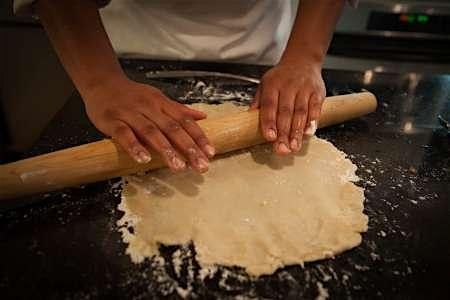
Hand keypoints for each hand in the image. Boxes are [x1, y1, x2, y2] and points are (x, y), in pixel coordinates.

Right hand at [83, 77, 214, 172]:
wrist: (102, 82)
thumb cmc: (132, 95)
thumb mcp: (158, 98)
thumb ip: (179, 109)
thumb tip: (203, 116)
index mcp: (162, 103)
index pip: (185, 121)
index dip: (199, 137)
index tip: (210, 153)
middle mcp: (149, 107)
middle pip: (172, 128)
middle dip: (188, 148)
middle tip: (201, 165)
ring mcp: (130, 114)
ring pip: (151, 132)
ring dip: (166, 150)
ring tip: (178, 166)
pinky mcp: (112, 121)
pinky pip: (123, 134)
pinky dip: (134, 146)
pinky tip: (143, 159)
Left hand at [251, 62, 325, 153]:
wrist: (303, 60)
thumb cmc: (280, 77)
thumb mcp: (265, 84)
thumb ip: (258, 102)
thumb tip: (248, 119)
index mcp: (272, 85)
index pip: (269, 105)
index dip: (269, 122)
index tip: (270, 137)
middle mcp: (288, 86)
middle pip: (285, 112)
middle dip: (284, 133)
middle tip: (282, 150)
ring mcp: (304, 89)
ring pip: (300, 113)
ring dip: (297, 132)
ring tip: (294, 147)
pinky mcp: (317, 92)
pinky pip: (315, 108)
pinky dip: (312, 122)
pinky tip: (308, 134)